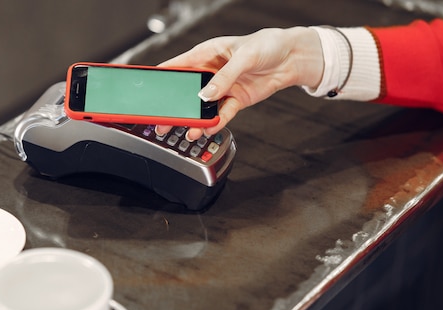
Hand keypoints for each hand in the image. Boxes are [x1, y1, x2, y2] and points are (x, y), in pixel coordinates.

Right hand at [155, 27, 323, 139]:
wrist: (292, 58)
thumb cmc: (267, 45)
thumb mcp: (244, 56)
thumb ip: (224, 77)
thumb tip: (206, 95)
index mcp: (206, 53)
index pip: (178, 66)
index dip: (163, 78)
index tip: (150, 91)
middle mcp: (211, 72)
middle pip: (187, 92)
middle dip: (176, 108)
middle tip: (164, 121)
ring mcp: (223, 88)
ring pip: (203, 107)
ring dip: (195, 120)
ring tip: (189, 131)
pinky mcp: (235, 100)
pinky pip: (222, 114)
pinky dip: (216, 122)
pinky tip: (209, 128)